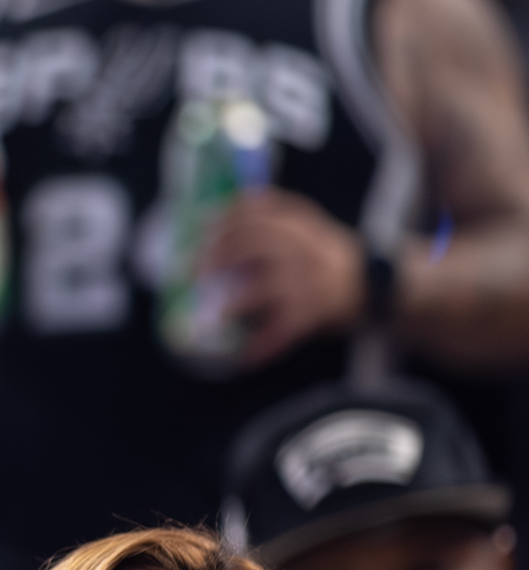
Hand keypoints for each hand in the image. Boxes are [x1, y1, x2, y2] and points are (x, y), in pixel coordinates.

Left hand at [209, 190, 366, 368]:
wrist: (376, 288)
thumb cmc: (323, 263)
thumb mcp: (304, 233)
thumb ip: (271, 225)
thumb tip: (208, 216)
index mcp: (303, 226)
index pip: (261, 210)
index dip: (226, 218)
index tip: (199, 227)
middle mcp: (308, 248)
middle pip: (258, 242)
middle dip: (219, 255)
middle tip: (192, 273)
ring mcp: (313, 280)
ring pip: (268, 286)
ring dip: (236, 302)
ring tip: (213, 317)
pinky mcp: (316, 311)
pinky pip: (284, 328)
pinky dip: (263, 344)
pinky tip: (244, 359)